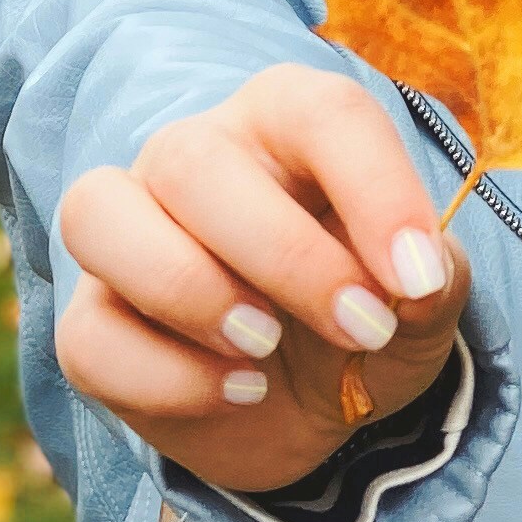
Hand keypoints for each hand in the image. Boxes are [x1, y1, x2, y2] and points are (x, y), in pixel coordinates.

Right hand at [52, 64, 470, 497]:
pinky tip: (235, 393)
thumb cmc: (365, 317)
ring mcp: (126, 231)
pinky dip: (165, 378)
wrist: (311, 408)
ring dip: (186, 289)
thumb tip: (418, 283)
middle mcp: (192, 155)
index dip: (374, 189)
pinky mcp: (92, 319)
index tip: (416, 279)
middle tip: (358, 326)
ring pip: (97, 214)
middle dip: (284, 255)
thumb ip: (433, 280)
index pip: (320, 112)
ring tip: (263, 348)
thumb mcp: (422, 302)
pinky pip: (88, 334)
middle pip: (193, 162)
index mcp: (286, 120)